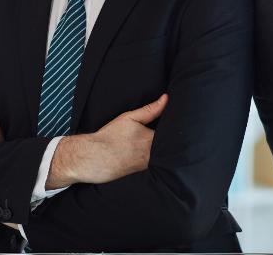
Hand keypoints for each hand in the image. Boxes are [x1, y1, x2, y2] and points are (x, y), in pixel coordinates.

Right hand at [46, 94, 167, 188]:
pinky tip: (150, 157)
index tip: (180, 124)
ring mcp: (148, 166)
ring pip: (163, 157)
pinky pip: (155, 166)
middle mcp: (153, 155)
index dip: (176, 129)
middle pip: (170, 147)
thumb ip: (150, 109)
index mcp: (152, 139)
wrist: (93, 157)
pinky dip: (157, 162)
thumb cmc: (110, 137)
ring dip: (165, 152)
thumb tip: (166, 98)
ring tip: (161, 146)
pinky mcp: (143, 175)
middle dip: (173, 142)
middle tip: (177, 136)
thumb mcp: (129, 118)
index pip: (172, 134)